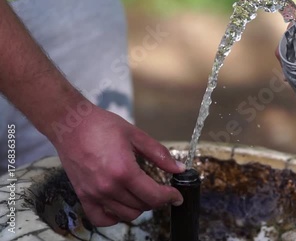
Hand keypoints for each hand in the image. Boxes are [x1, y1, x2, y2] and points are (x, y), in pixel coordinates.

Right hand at [52, 104, 184, 226]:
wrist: (70, 123)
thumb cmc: (102, 126)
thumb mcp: (136, 135)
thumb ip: (159, 154)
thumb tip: (178, 168)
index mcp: (124, 171)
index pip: (154, 196)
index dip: (170, 197)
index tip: (177, 196)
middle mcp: (109, 187)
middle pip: (142, 207)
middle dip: (156, 200)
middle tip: (160, 189)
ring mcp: (94, 194)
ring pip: (126, 215)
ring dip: (139, 207)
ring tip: (141, 193)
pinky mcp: (82, 196)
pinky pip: (101, 219)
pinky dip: (114, 217)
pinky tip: (121, 204)